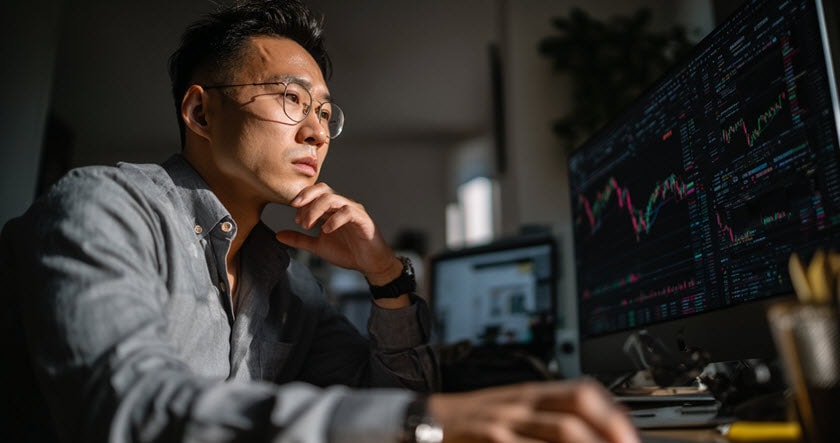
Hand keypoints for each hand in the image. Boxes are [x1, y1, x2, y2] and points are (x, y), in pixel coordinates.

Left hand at [274, 183, 399, 281]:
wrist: (370, 264)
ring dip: (316, 210)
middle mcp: (341, 205)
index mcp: (331, 209)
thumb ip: (299, 239)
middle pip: (323, 190)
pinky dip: (334, 219)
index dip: (302, 202)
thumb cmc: (348, 252)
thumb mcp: (318, 246)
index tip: (295, 218)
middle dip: (307, 199)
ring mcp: (353, 210)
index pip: (314, 194)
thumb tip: (277, 235)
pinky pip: (347, 212)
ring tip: (308, 226)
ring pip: (333, 198)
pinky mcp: (363, 219)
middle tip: (297, 216)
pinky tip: (326, 230)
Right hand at [427, 379, 639, 442]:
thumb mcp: (516, 408)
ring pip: (560, 431)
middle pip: (577, 412)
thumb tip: (601, 421)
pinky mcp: (489, 439)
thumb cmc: (475, 421)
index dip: (612, 413)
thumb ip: (552, 413)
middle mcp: (522, 403)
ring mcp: (505, 421)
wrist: (426, 420)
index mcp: (532, 393)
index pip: (583, 393)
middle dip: (609, 434)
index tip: (630, 435)